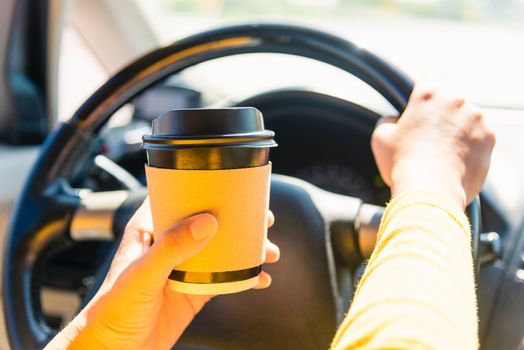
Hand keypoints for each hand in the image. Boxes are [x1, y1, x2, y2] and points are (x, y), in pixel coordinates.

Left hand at [45, 199, 278, 348]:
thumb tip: (206, 223)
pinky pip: (225, 279)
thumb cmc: (112, 310)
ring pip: (222, 250)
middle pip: (209, 223)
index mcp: (150, 230)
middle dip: (238, 220)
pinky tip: (259, 279)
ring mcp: (184, 268)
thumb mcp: (142, 275)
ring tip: (268, 252)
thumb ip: (171, 248)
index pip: (179, 198)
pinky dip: (244, 278)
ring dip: (246, 249)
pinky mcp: (194, 291)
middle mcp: (169, 245)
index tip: (233, 186)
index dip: (206, 189)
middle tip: (262, 219)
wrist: (114, 349)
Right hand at [371, 83, 495, 208]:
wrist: (430, 191)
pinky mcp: (489, 138)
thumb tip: (394, 120)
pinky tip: (456, 160)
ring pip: (468, 117)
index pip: (430, 75)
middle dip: (442, 112)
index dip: (425, 88)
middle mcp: (456, 99)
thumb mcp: (380, 138)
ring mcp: (476, 118)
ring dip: (459, 128)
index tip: (423, 100)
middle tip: (430, 135)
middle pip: (451, 97)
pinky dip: (471, 145)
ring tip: (443, 152)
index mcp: (428, 94)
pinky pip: (480, 136)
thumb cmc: (403, 164)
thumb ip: (387, 121)